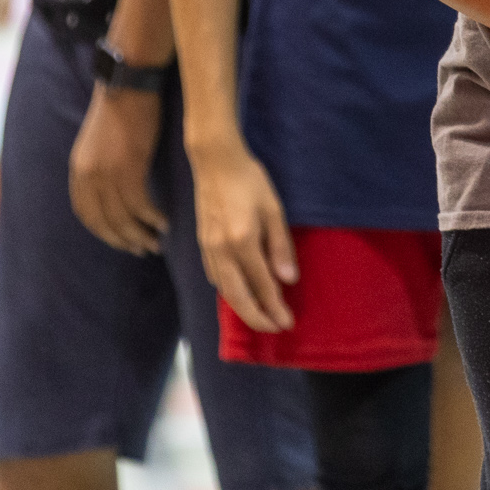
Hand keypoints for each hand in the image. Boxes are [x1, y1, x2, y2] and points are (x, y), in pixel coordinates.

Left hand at [69, 84, 165, 254]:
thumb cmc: (121, 107)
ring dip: (141, 235)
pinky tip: (164, 223)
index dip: (104, 232)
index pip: (86, 214)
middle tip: (142, 249)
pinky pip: (140, 206)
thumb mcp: (99, 142)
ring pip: (123, 218)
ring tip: (156, 243)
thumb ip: (100, 166)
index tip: (121, 241)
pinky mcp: (129, 168)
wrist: (129, 83)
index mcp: (79, 170)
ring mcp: (107, 174)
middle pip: (104, 222)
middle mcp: (88, 176)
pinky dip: (152, 219)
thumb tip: (112, 186)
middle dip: (123, 241)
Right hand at [190, 135, 297, 332]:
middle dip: (256, 317)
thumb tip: (288, 280)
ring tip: (259, 316)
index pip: (261, 285)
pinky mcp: (201, 244)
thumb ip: (280, 246)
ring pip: (223, 290)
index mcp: (243, 241)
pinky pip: (214, 277)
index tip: (287, 322)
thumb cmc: (250, 180)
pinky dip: (227, 291)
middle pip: (237, 296)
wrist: (215, 161)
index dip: (275, 307)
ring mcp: (208, 248)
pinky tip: (238, 292)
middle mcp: (221, 250)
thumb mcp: (274, 209)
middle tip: (274, 328)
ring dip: (241, 308)